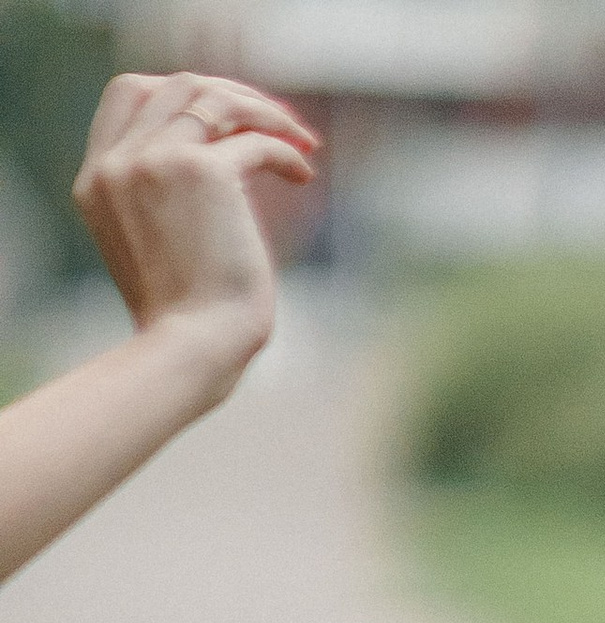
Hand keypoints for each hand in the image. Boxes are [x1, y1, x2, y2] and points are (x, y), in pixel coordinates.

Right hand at [73, 72, 318, 401]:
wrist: (190, 351)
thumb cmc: (184, 319)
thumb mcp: (152, 246)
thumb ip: (162, 195)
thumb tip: (220, 161)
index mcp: (98, 176)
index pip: (131, 93)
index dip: (181, 93)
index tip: (224, 116)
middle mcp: (120, 160)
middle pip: (177, 85)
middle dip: (232, 96)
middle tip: (276, 122)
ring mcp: (157, 160)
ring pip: (216, 98)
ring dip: (264, 113)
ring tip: (301, 141)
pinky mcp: (204, 173)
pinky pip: (255, 141)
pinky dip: (285, 151)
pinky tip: (304, 174)